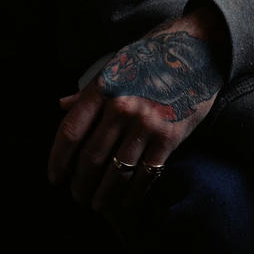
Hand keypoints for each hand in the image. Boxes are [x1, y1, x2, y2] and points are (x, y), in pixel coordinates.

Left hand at [48, 7, 227, 213]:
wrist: (197, 49)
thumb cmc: (153, 56)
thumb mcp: (115, 66)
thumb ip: (89, 91)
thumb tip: (62, 106)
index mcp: (103, 89)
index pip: (70, 132)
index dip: (58, 160)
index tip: (55, 177)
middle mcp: (121, 107)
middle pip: (91, 157)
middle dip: (80, 183)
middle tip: (78, 195)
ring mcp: (147, 123)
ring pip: (117, 171)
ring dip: (104, 194)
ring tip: (98, 203)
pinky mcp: (170, 136)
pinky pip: (146, 173)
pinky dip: (133, 192)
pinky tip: (126, 200)